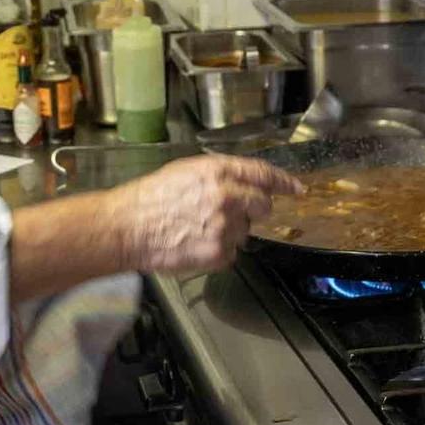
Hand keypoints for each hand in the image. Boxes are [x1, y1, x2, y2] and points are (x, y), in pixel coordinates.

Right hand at [115, 155, 301, 272]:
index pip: (263, 174)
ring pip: (245, 231)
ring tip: (197, 229)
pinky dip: (218, 251)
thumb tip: (247, 182)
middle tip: (230, 214)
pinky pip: (232, 252)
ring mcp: (225, 227)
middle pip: (263, 206)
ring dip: (230, 231)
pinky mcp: (220, 253)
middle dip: (254, 210)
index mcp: (218, 171)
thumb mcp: (186, 171)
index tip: (297, 188)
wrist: (127, 228)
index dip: (283, 182)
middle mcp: (227, 197)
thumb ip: (220, 174)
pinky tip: (195, 244)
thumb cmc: (150, 198)